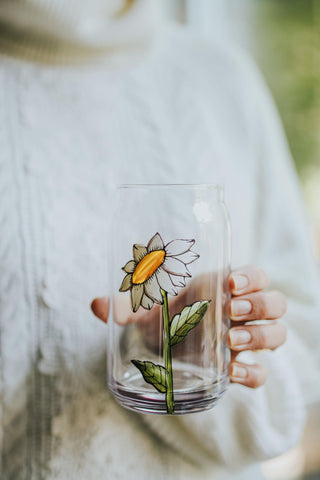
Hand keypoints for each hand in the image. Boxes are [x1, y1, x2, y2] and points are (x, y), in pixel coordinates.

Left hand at [91, 265, 286, 389]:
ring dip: (261, 335)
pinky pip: (262, 372)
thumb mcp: (149, 310)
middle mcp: (242, 313)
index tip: (230, 283)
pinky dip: (254, 374)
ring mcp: (245, 341)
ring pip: (277, 333)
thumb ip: (124, 306)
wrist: (172, 349)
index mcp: (224, 289)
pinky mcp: (241, 368)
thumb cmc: (167, 318)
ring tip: (232, 339)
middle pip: (274, 303)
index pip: (255, 276)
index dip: (252, 277)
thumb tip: (95, 305)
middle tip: (232, 311)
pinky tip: (233, 374)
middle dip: (260, 304)